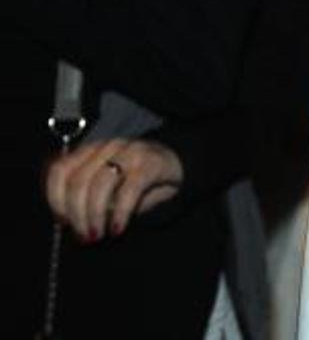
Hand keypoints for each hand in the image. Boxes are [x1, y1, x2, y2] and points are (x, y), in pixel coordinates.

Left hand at [44, 137, 183, 241]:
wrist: (178, 163)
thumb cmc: (136, 179)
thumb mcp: (108, 186)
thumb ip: (88, 196)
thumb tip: (72, 221)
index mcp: (91, 150)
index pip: (60, 170)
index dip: (55, 198)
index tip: (63, 221)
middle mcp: (107, 147)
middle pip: (78, 181)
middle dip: (77, 214)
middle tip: (84, 235)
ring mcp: (129, 152)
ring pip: (99, 185)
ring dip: (95, 216)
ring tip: (98, 235)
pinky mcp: (150, 164)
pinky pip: (128, 191)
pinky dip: (119, 214)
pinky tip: (117, 228)